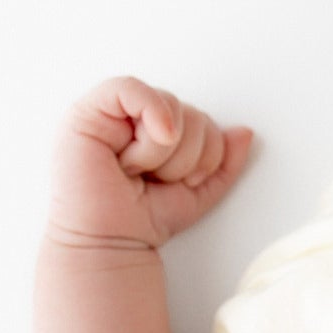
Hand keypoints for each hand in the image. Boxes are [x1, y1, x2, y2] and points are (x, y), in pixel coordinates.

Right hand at [46, 75, 254, 249]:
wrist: (109, 243)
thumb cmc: (144, 219)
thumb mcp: (199, 192)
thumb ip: (224, 162)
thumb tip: (245, 132)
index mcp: (161, 132)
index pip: (203, 120)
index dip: (207, 151)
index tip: (187, 181)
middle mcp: (136, 118)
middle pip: (189, 111)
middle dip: (185, 155)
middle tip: (157, 180)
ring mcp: (109, 113)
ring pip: (167, 104)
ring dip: (161, 152)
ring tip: (136, 173)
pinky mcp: (87, 112)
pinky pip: (130, 89)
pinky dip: (149, 116)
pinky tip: (137, 152)